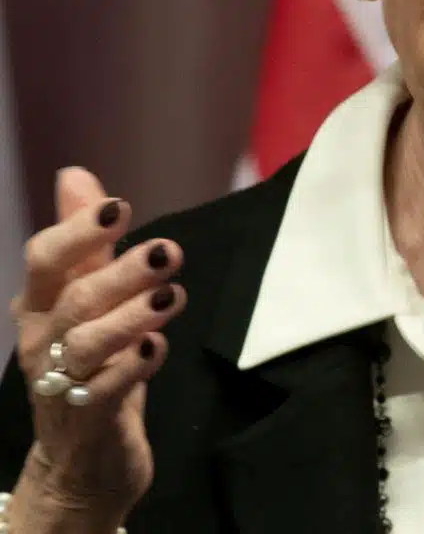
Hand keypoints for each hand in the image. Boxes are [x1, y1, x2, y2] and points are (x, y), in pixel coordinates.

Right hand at [8, 168, 185, 520]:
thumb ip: (86, 239)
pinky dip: (134, 365)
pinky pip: (108, 389)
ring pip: (91, 343)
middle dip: (121, 271)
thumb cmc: (92, 359)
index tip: (119, 207)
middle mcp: (45, 339)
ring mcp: (63, 382)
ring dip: (133, 314)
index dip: (79, 232)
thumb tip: (74, 173)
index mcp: (43, 302)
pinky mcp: (90, 419)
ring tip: (172, 295)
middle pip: (76, 298)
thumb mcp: (87, 294)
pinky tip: (157, 345)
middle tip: (168, 251)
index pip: (46, 259)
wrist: (83, 457)